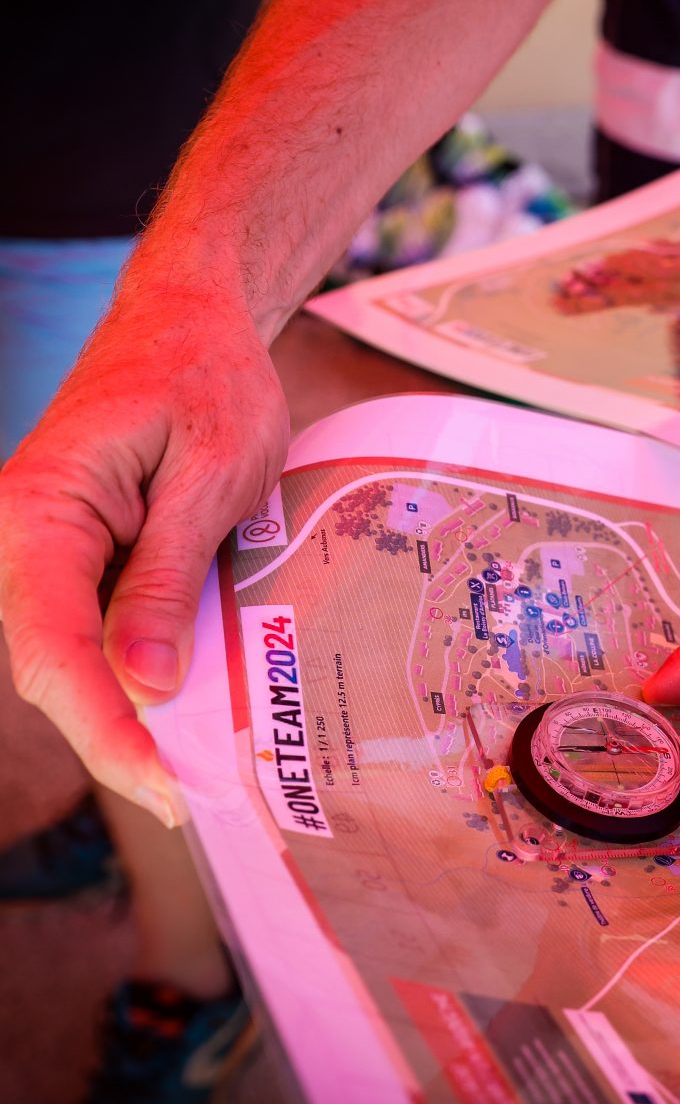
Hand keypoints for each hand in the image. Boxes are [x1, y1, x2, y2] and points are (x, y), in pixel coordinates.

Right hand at [0, 281, 288, 823]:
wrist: (194, 321)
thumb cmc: (208, 379)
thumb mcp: (212, 474)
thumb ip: (171, 576)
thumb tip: (146, 681)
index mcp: (38, 512)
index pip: (54, 646)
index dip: (107, 727)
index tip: (167, 785)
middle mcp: (23, 538)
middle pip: (55, 667)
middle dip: (120, 740)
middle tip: (196, 804)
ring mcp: (48, 551)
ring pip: (74, 658)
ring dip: (129, 717)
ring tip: (199, 778)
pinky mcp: (82, 558)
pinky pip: (98, 631)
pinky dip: (140, 675)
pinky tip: (191, 715)